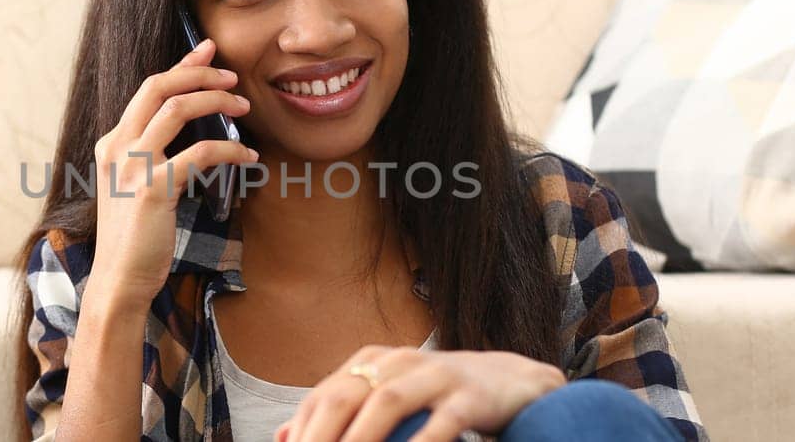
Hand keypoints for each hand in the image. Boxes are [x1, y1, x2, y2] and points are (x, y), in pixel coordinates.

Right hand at [86, 39, 256, 304]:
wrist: (119, 281)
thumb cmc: (135, 239)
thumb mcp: (134, 189)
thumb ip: (152, 158)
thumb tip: (190, 133)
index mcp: (111, 144)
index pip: (148, 90)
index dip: (181, 67)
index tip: (208, 51)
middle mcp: (116, 148)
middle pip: (158, 87)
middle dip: (199, 73)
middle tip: (233, 76)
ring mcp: (131, 167)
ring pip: (177, 109)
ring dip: (216, 101)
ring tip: (244, 107)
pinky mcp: (153, 188)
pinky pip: (200, 153)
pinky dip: (231, 149)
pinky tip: (249, 157)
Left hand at [275, 346, 565, 441]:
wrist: (511, 382)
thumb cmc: (440, 395)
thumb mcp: (388, 394)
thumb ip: (342, 412)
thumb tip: (283, 435)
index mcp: (374, 360)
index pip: (325, 395)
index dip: (302, 429)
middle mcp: (400, 361)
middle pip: (347, 395)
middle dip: (321, 434)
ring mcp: (436, 375)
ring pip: (388, 403)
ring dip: (361, 438)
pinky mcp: (470, 397)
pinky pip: (441, 424)